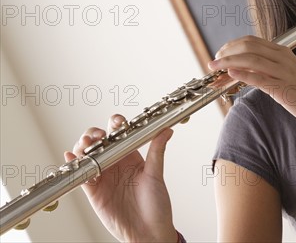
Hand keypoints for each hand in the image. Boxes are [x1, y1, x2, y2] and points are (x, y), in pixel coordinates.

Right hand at [64, 114, 177, 242]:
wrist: (148, 232)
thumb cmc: (156, 205)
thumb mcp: (155, 175)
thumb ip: (157, 151)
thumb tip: (166, 130)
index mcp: (131, 157)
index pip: (120, 135)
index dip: (116, 125)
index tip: (117, 121)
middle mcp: (115, 164)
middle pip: (99, 142)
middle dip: (94, 134)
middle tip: (98, 135)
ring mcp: (103, 176)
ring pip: (87, 156)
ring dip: (82, 147)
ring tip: (85, 144)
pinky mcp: (93, 191)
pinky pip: (81, 175)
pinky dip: (74, 165)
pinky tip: (71, 157)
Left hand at [208, 35, 295, 129]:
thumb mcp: (286, 73)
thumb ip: (267, 68)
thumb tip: (245, 68)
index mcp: (282, 52)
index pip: (251, 41)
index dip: (232, 45)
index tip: (220, 53)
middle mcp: (283, 58)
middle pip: (249, 47)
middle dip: (227, 52)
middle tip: (214, 62)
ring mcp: (284, 73)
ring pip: (251, 60)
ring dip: (229, 62)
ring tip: (215, 67)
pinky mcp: (284, 89)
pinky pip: (260, 78)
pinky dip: (243, 74)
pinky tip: (231, 74)